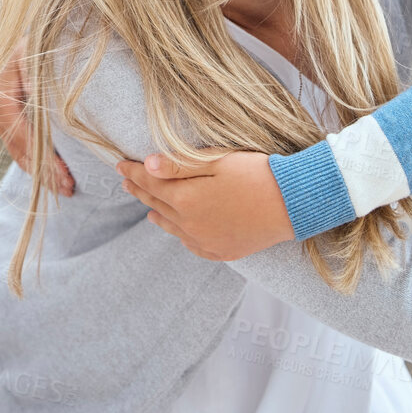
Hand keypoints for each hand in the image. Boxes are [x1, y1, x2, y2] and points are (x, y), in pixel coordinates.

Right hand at [0, 51, 73, 195]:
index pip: (14, 120)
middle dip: (41, 166)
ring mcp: (8, 111)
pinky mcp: (18, 120)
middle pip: (15, 141)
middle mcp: (2, 100)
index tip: (59, 166)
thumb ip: (37, 67)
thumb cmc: (52, 43)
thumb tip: (32, 86)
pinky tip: (57, 179)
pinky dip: (38, 165)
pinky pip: (22, 148)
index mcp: (7, 82)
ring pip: (18, 149)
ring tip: (67, 189)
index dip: (34, 146)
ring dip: (41, 172)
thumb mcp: (44, 50)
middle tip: (68, 184)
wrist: (51, 37)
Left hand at [117, 150, 294, 259]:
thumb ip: (178, 164)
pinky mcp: (223, 251)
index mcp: (184, 200)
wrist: (292, 203)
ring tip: (147, 207)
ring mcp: (206, 241)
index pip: (150, 182)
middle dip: (140, 190)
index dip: (133, 172)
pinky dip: (181, 235)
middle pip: (158, 204)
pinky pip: (193, 244)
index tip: (119, 163)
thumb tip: (147, 164)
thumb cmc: (255, 174)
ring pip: (172, 227)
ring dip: (157, 213)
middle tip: (126, 181)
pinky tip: (179, 230)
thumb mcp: (215, 161)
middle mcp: (190, 225)